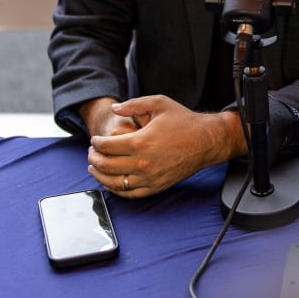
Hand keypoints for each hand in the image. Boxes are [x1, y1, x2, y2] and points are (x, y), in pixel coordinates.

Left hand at [87, 96, 244, 197]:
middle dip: (94, 158)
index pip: (107, 146)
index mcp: (141, 142)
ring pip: (115, 183)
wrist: (206, 141)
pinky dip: (116, 190)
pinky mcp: (157, 186)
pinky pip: (130, 194)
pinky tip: (111, 182)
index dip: (96, 143)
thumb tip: (114, 108)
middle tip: (91, 152)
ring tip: (94, 168)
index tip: (94, 140)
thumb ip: (133, 105)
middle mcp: (143, 163)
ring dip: (100, 176)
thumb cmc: (184, 121)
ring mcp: (150, 177)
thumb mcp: (159, 103)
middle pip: (107, 166)